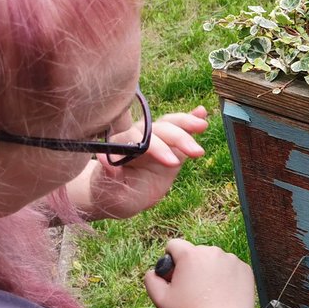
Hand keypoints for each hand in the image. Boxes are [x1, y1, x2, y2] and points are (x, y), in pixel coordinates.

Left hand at [69, 107, 209, 220]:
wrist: (119, 194)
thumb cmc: (111, 193)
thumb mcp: (108, 191)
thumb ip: (108, 178)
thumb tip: (106, 160)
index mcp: (120, 146)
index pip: (139, 140)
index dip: (157, 148)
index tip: (172, 163)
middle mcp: (136, 137)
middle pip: (159, 130)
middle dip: (178, 138)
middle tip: (196, 152)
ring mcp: (154, 140)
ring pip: (169, 125)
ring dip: (186, 124)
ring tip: (202, 125)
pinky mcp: (169, 146)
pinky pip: (180, 130)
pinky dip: (190, 120)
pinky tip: (202, 113)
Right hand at [144, 238, 255, 307]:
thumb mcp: (161, 299)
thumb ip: (151, 280)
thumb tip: (153, 272)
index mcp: (190, 254)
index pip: (174, 245)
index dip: (171, 260)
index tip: (175, 275)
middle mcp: (212, 251)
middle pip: (196, 253)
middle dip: (192, 266)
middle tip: (193, 289)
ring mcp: (231, 259)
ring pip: (215, 260)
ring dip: (210, 270)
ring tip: (209, 294)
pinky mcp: (245, 269)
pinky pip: (231, 268)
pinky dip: (227, 277)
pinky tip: (223, 294)